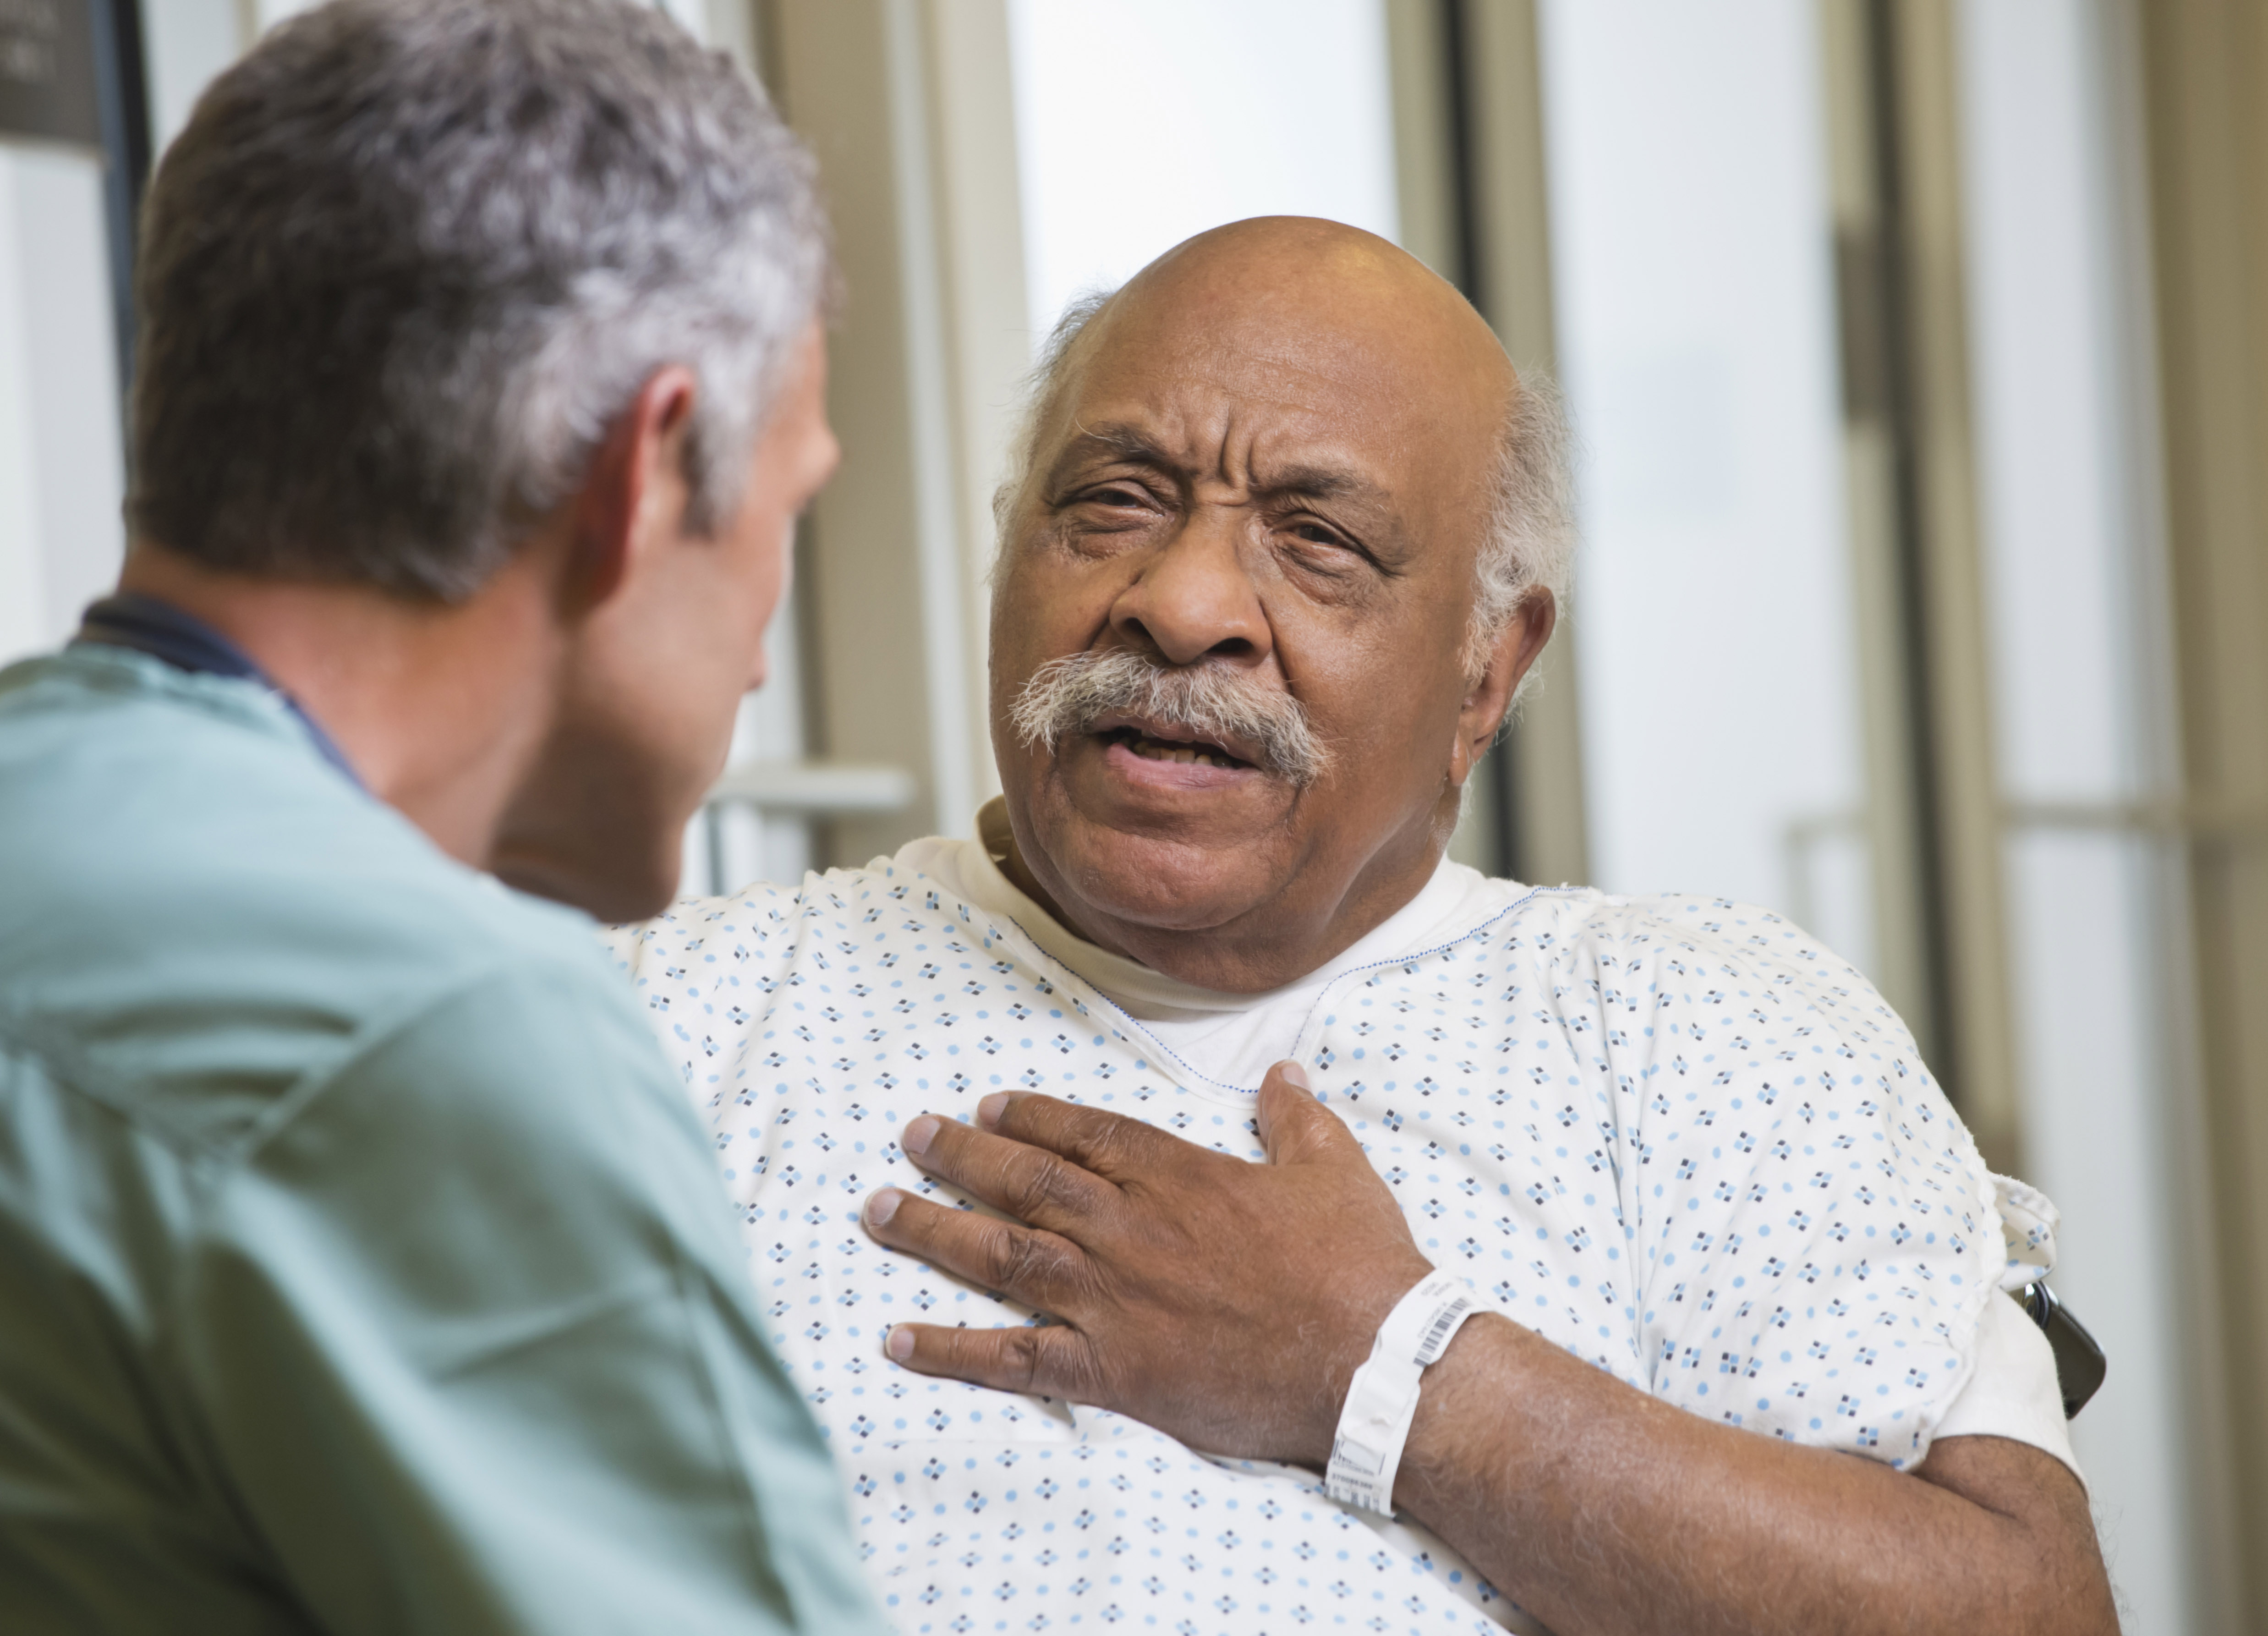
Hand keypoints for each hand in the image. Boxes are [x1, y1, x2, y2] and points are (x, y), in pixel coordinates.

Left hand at [860, 1062, 1435, 1464]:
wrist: (1373, 1360)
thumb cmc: (1359, 1264)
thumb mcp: (1335, 1167)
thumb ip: (1296, 1115)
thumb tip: (1283, 1070)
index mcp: (1179, 1176)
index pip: (1084, 1133)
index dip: (1029, 1116)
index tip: (986, 1104)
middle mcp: (1130, 1229)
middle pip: (1025, 1181)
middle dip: (960, 1156)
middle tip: (910, 1136)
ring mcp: (1113, 1299)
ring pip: (1001, 1255)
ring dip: (932, 1230)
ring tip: (877, 1211)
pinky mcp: (1113, 1371)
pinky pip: (1013, 1359)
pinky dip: (950, 1350)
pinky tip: (898, 1340)